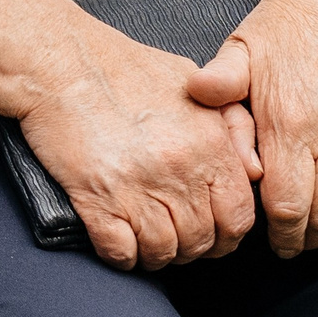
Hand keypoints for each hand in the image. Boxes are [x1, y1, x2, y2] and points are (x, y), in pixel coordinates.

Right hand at [15, 28, 261, 271]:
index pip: (238, 217)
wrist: (63, 62)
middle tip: (173, 235)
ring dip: (154, 253)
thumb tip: (254, 169)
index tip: (212, 232)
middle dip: (189, 247)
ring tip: (143, 237)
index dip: (227, 234)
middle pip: (201, 242)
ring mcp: (138, 187)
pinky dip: (121, 255)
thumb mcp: (193, 83)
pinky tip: (117, 239)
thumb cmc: (123, 68)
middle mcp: (180, 169)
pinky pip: (120, 252)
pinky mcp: (97, 199)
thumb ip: (233, 126)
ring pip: (162, 253)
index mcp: (209, 143)